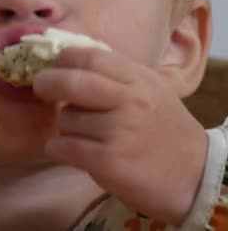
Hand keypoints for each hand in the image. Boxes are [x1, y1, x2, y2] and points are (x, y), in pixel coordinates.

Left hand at [33, 47, 207, 225]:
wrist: (193, 177)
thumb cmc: (163, 130)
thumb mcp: (149, 90)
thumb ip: (115, 75)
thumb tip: (67, 59)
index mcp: (139, 79)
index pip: (90, 56)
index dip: (64, 59)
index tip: (54, 66)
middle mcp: (130, 101)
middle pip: (71, 82)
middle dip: (47, 83)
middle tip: (41, 88)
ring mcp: (119, 131)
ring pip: (65, 119)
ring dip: (63, 127)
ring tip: (80, 135)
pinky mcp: (108, 161)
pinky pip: (63, 147)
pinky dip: (57, 149)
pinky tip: (69, 152)